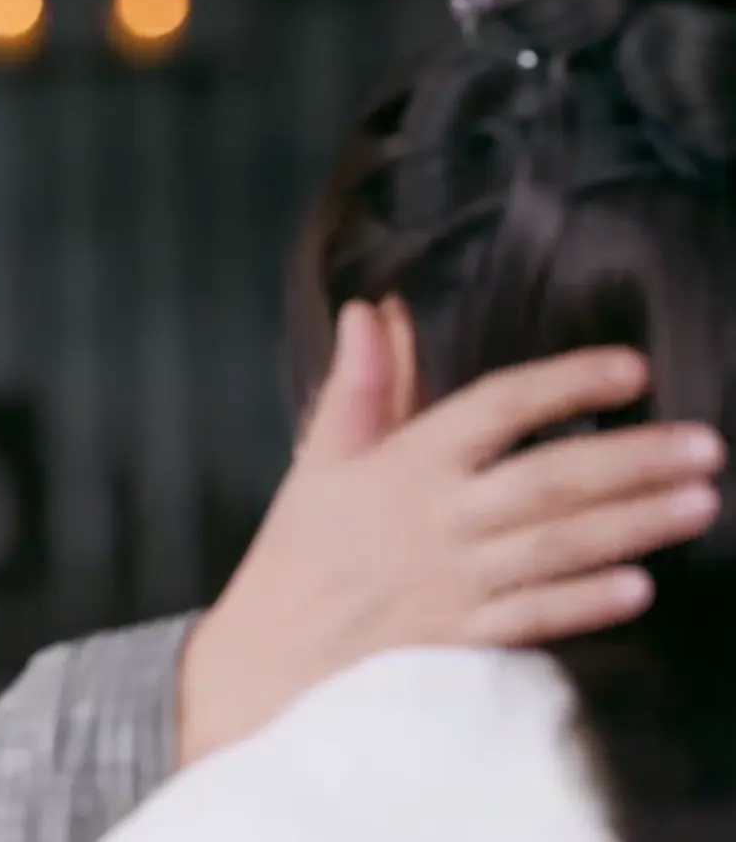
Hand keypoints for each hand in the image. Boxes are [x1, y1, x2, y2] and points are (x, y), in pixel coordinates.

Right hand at [177, 301, 724, 765]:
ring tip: (700, 502)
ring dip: (632, 524)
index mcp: (401, 465)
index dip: (564, 385)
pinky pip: (532, 617)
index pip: (495, 410)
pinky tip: (640, 586)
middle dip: (630, 460)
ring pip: (555, 547)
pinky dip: (585, 603)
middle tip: (706, 445)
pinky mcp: (461, 638)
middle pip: (546, 481)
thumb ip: (360, 383)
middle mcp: (434, 520)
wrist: (269, 653)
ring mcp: (451, 583)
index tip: (630, 369)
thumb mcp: (321, 457)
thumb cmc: (301, 548)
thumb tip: (371, 309)